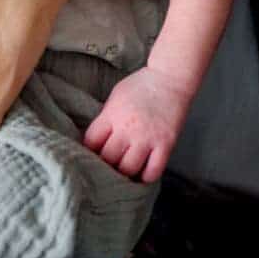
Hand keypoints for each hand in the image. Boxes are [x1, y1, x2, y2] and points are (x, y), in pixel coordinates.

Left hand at [84, 66, 188, 182]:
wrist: (170, 79)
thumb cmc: (140, 86)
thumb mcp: (115, 98)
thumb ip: (106, 119)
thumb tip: (96, 140)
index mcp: (111, 116)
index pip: (91, 142)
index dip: (88, 151)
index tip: (90, 155)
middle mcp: (128, 129)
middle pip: (108, 158)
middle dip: (104, 165)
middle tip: (106, 168)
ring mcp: (147, 138)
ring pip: (129, 168)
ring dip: (123, 174)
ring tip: (122, 174)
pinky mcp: (166, 145)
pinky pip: (154, 170)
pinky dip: (146, 177)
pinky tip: (142, 176)